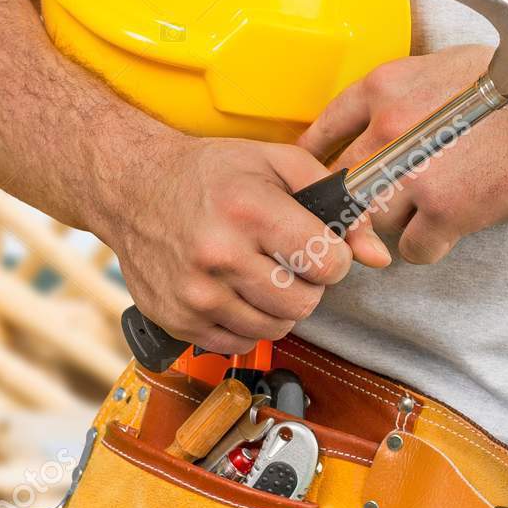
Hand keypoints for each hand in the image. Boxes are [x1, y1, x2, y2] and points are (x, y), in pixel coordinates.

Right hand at [103, 135, 390, 354]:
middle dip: (308, 285)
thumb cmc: (208, 173)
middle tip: (287, 261)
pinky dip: (247, 323)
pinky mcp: (179, 320)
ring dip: (278, 306)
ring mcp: (196, 294)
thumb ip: (335, 203)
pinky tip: (234, 292)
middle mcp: (219, 255)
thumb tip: (376, 255)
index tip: (317, 247)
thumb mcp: (277, 164)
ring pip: (275, 328)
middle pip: (304, 303)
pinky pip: (239, 343)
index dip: (331, 257)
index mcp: (249, 211)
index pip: (327, 263)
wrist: (131, 187)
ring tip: (259, 274)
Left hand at [298, 45, 507, 263]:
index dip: (318, 163)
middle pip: (343, 185)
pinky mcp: (446, 211)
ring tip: (430, 208)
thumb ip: (397, 96)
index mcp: (385, 87)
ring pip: (373, 221)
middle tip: (383, 205)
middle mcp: (390, 127)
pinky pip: (411, 249)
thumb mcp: (443, 66)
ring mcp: (414, 172)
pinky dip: (428, 245)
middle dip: (360, 200)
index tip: (319, 181)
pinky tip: (451, 227)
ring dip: (396, 224)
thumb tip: (365, 128)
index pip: (323, 133)